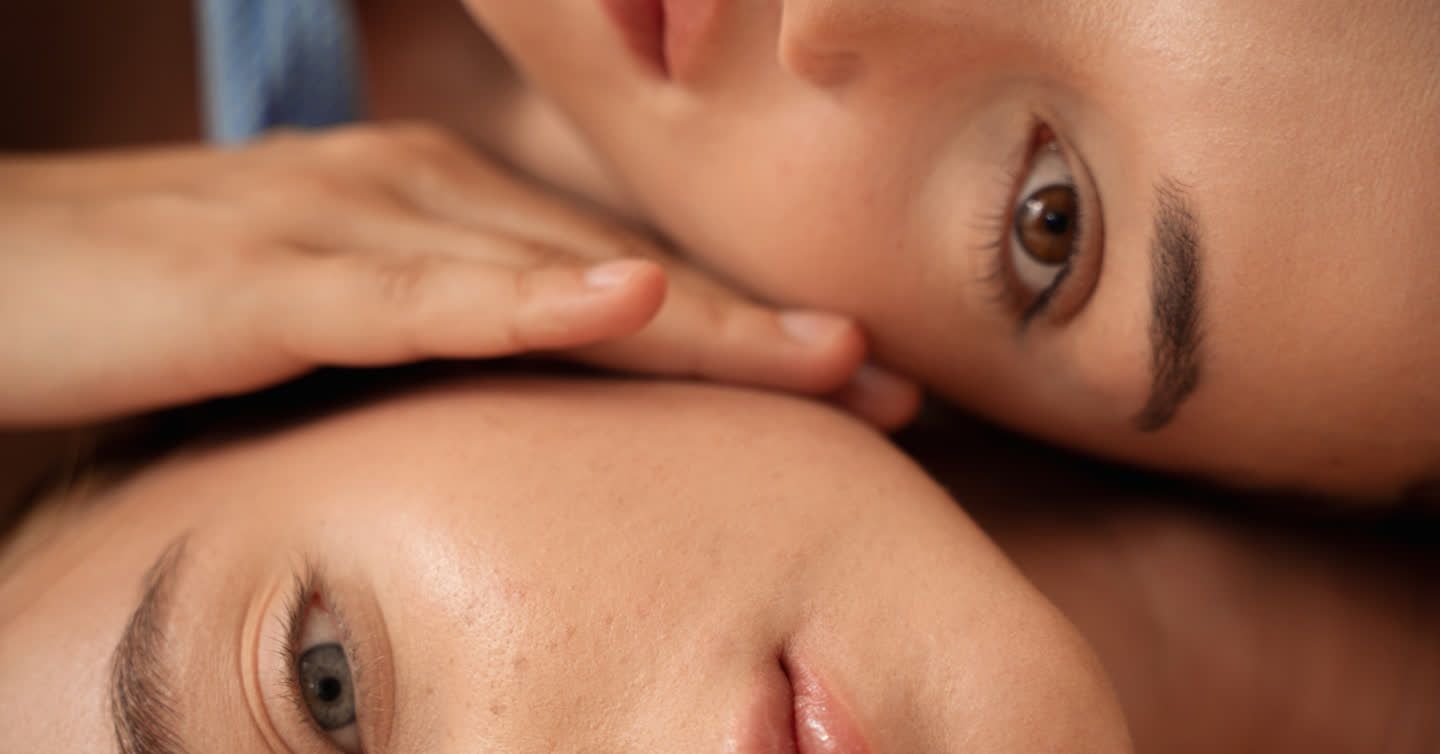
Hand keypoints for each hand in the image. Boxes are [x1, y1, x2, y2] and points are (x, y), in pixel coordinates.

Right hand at [0, 123, 919, 427]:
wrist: (0, 267)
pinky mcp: (280, 277)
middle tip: (889, 381)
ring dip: (698, 319)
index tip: (847, 376)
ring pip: (556, 279)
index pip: (615, 272)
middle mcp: (420, 193)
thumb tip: (526, 383)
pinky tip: (625, 302)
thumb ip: (432, 332)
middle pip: (619, 271)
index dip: (736, 324)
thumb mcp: (331, 312)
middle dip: (759, 330)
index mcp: (439, 206)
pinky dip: (528, 301)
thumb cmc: (165, 297)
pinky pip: (426, 293)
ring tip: (828, 360)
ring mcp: (356, 225)